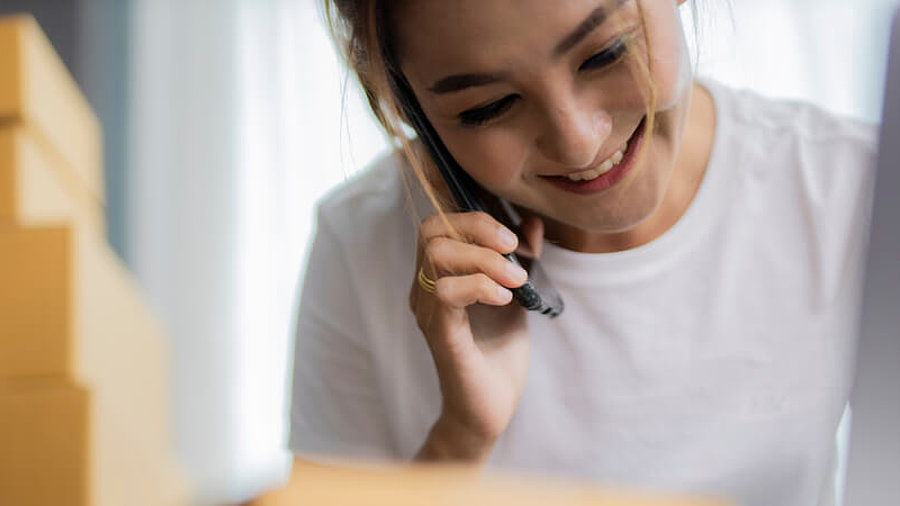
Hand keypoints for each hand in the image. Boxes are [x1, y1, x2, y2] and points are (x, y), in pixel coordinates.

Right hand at [409, 211, 543, 461]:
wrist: (491, 407)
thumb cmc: (498, 354)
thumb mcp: (515, 295)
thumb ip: (520, 259)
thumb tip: (532, 224)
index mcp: (438, 277)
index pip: (437, 225)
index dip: (474, 219)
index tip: (511, 238)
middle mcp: (425, 290)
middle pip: (431, 231)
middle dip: (478, 230)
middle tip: (512, 252)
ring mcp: (429, 312)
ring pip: (436, 256)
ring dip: (485, 260)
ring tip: (514, 281)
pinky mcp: (441, 335)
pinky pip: (447, 293)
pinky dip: (481, 286)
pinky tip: (505, 299)